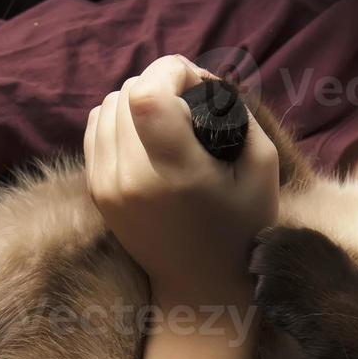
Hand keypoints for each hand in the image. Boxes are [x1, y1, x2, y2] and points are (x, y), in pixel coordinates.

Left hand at [84, 54, 278, 303]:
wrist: (201, 286)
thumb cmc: (242, 226)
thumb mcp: (262, 166)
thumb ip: (236, 112)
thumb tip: (201, 81)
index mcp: (175, 172)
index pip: (145, 94)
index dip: (171, 71)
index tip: (198, 84)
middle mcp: (131, 178)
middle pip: (126, 92)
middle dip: (160, 84)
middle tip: (190, 103)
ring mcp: (107, 186)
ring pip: (106, 105)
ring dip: (138, 99)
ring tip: (169, 120)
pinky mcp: (96, 191)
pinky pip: (95, 128)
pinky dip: (119, 119)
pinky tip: (146, 136)